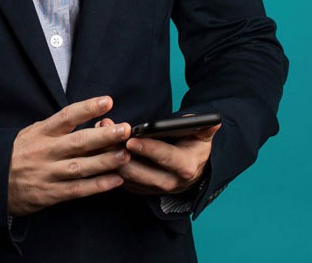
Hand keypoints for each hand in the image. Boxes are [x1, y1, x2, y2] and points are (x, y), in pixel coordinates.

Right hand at [8, 96, 131, 215]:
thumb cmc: (17, 153)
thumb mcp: (31, 133)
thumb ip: (56, 129)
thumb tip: (86, 120)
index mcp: (41, 132)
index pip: (67, 116)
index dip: (88, 108)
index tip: (107, 101)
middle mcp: (45, 151)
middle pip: (79, 142)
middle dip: (104, 136)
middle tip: (126, 129)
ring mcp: (48, 173)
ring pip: (81, 167)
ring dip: (106, 161)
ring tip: (126, 154)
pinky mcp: (50, 194)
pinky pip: (78, 190)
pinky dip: (98, 185)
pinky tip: (115, 180)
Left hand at [97, 118, 219, 195]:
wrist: (190, 169)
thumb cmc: (193, 145)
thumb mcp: (202, 136)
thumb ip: (205, 128)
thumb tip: (213, 121)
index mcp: (186, 167)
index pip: (164, 158)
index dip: (148, 149)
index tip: (131, 140)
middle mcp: (169, 182)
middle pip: (139, 170)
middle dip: (119, 151)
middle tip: (105, 130)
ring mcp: (152, 188)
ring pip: (126, 175)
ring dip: (110, 155)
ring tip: (99, 132)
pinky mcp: (139, 189)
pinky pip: (120, 179)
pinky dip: (107, 163)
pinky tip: (97, 144)